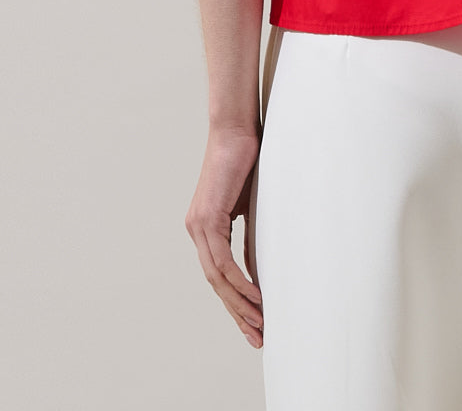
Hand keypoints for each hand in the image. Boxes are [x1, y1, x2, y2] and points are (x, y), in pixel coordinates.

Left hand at [185, 125, 263, 347]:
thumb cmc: (247, 159)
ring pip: (217, 278)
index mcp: (206, 228)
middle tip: (257, 337)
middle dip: (237, 313)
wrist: (235, 129)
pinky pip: (222, 261)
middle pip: (215, 284)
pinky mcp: (207, 218)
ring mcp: (199, 226)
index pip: (219, 275)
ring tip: (259, 324)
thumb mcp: (250, 204)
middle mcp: (197, 230)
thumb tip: (258, 263)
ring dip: (239, 304)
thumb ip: (249, 232)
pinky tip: (254, 297)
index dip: (236, 302)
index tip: (254, 322)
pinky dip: (239, 282)